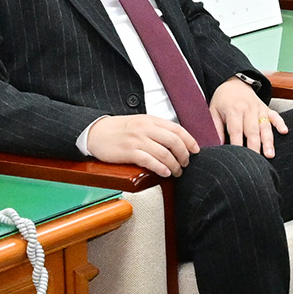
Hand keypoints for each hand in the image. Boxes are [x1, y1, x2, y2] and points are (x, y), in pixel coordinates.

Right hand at [82, 112, 200, 176]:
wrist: (96, 131)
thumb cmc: (119, 130)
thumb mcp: (140, 123)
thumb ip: (157, 129)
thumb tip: (177, 141)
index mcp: (151, 120)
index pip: (177, 129)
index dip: (189, 141)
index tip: (196, 150)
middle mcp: (146, 128)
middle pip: (174, 141)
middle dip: (184, 155)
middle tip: (185, 164)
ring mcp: (137, 140)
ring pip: (164, 153)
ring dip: (174, 165)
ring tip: (177, 172)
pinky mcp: (128, 151)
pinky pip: (149, 160)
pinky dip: (160, 168)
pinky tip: (165, 173)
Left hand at [212, 79, 287, 157]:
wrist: (234, 83)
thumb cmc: (222, 100)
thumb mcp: (213, 110)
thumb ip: (216, 127)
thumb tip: (218, 145)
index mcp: (233, 109)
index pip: (236, 130)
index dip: (237, 144)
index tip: (238, 156)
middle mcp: (248, 109)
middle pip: (252, 130)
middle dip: (254, 147)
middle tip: (256, 161)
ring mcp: (259, 108)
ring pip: (265, 126)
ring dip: (268, 141)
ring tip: (270, 154)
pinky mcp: (266, 108)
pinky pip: (275, 115)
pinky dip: (280, 123)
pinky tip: (284, 132)